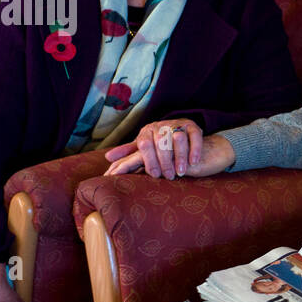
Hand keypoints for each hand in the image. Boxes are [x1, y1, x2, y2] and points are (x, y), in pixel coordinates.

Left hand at [105, 123, 232, 178]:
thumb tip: (107, 157)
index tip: (154, 175)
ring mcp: (178, 124)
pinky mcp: (193, 126)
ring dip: (179, 157)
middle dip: (164, 161)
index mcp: (147, 131)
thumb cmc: (164, 149)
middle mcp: (161, 125)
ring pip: (176, 139)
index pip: (143, 145)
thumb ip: (129, 153)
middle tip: (167, 176)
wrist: (190, 140)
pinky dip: (194, 149)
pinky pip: (194, 136)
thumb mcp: (146, 150)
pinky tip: (193, 162)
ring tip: (180, 172)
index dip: (148, 160)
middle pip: (159, 142)